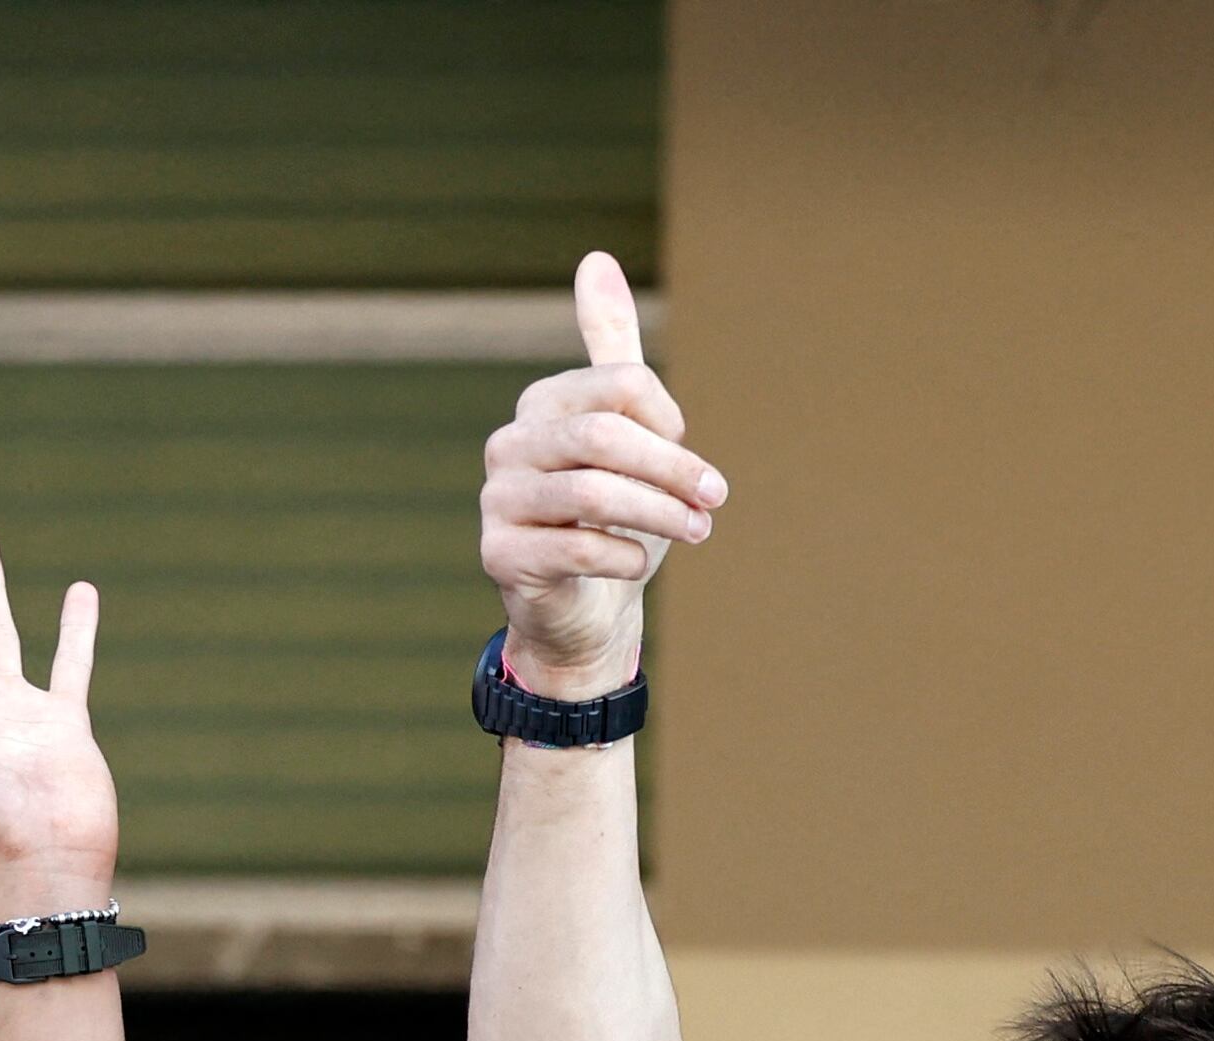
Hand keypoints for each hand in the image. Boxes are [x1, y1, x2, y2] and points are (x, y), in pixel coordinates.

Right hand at [480, 252, 722, 696]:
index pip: (620, 387)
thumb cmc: (610, 514)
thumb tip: (595, 258)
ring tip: (698, 532)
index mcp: (542, 404)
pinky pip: (578, 548)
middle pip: (606, 437)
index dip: (668, 422)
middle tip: (715, 498)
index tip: (690, 456)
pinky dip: (626, 556)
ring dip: (661, 514)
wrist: (575, 607)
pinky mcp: (500, 556)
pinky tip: (640, 564)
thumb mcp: (620, 428)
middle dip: (672, 468)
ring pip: (594, 493)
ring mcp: (498, 501)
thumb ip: (611, 351)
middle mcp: (510, 444)